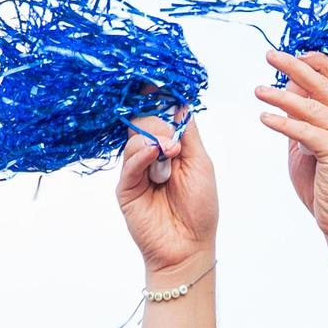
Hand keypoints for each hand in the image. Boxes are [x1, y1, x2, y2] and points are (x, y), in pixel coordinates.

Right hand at [117, 111, 217, 279]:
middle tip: (173, 137)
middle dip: (158, 121)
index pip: (159, 114)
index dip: (157, 98)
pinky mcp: (126, 188)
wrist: (189, 247)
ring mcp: (137, 170)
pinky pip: (129, 162)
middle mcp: (152, 155)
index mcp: (171, 147)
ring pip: (135, 138)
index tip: (156, 80)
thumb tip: (179, 102)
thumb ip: (188, 134)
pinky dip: (141, 154)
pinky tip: (154, 154)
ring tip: (170, 154)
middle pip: (144, 121)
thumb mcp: (201, 163)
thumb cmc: (199, 209)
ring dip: (154, 139)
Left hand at [256, 49, 327, 243]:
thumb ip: (301, 119)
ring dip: (280, 96)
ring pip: (310, 105)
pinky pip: (304, 130)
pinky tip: (265, 118)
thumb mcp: (308, 144)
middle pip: (322, 81)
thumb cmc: (325, 185)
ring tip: (258, 90)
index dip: (313, 62)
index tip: (290, 56)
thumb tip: (286, 91)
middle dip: (294, 65)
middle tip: (269, 55)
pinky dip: (282, 123)